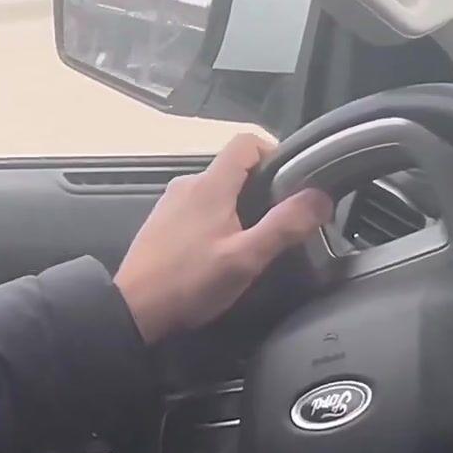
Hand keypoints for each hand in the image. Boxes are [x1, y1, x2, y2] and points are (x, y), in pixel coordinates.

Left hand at [113, 133, 332, 343]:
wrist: (134, 310)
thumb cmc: (189, 284)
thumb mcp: (245, 258)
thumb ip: (284, 226)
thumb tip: (319, 197)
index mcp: (209, 185)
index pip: (246, 142)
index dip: (275, 153)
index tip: (293, 181)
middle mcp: (188, 185)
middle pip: (234, 168)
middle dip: (262, 188)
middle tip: (281, 220)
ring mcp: (171, 203)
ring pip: (217, 190)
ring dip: (240, 207)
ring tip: (255, 240)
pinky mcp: (163, 222)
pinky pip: (199, 207)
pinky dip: (218, 219)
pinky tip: (223, 251)